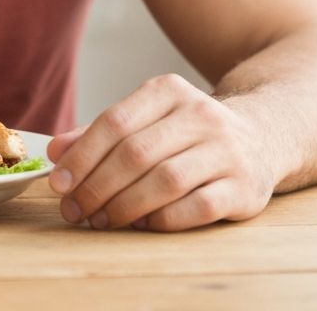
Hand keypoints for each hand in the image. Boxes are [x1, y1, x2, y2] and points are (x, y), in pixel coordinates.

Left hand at [46, 74, 275, 231]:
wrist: (261, 137)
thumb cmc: (185, 132)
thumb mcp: (146, 119)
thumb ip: (99, 134)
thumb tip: (55, 151)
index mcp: (167, 90)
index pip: (114, 122)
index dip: (82, 155)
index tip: (58, 182)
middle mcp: (199, 114)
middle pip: (135, 153)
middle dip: (97, 185)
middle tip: (74, 209)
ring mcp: (225, 150)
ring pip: (164, 180)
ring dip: (124, 206)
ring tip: (100, 220)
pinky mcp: (244, 187)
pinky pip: (197, 208)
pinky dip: (162, 220)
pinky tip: (140, 225)